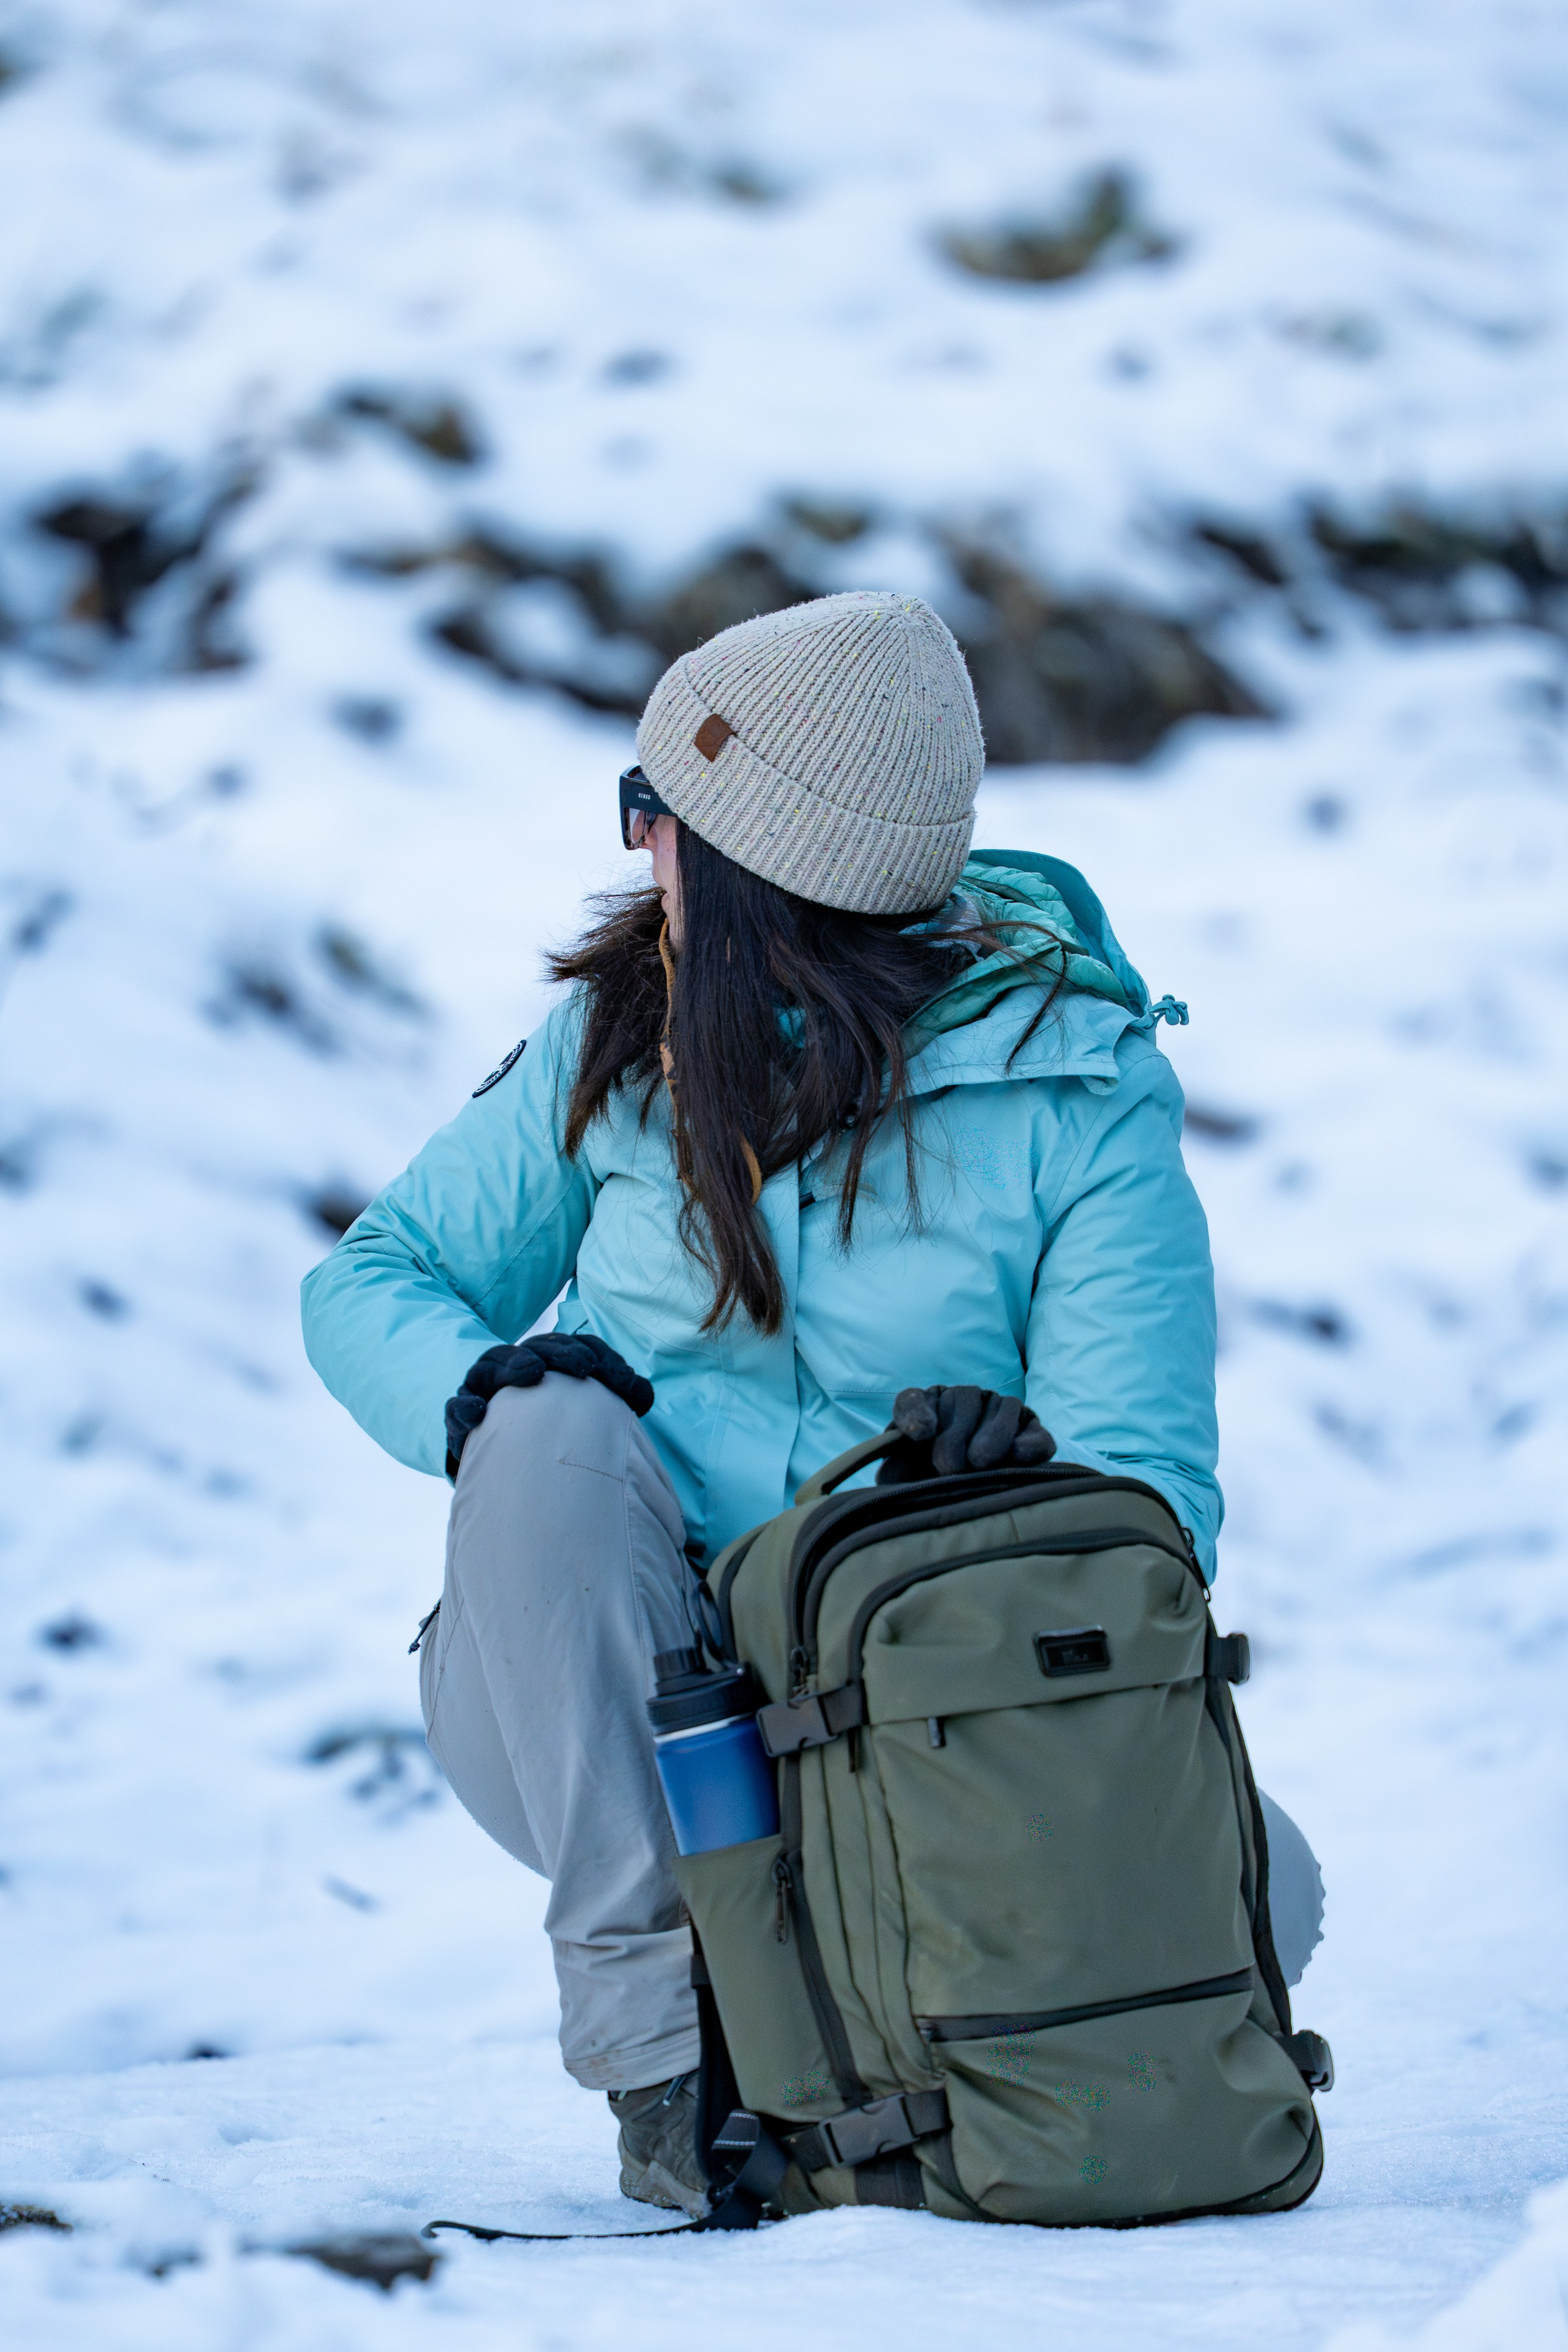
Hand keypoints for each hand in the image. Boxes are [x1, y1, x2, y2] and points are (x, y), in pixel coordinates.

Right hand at [445, 1333, 654, 1477]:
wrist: (497, 1457)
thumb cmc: (544, 1426)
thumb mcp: (577, 1407)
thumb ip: (612, 1395)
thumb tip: (644, 1394)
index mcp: (545, 1359)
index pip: (573, 1347)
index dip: (598, 1356)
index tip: (622, 1377)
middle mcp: (514, 1365)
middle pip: (538, 1349)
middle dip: (561, 1354)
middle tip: (585, 1367)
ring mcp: (483, 1388)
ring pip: (494, 1367)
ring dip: (514, 1366)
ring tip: (533, 1372)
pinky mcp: (461, 1418)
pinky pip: (458, 1407)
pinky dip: (465, 1408)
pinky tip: (478, 1413)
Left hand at [875, 1384, 1055, 1484]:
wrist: (967, 1509)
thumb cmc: (930, 1492)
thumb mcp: (907, 1485)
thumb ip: (897, 1471)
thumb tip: (897, 1466)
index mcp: (925, 1411)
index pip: (911, 1403)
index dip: (914, 1414)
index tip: (919, 1435)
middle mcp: (965, 1402)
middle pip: (962, 1400)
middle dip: (955, 1435)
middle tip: (949, 1467)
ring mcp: (1001, 1412)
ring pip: (1003, 1407)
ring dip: (992, 1435)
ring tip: (980, 1462)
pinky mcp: (1032, 1433)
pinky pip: (1036, 1433)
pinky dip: (1030, 1443)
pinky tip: (1018, 1456)